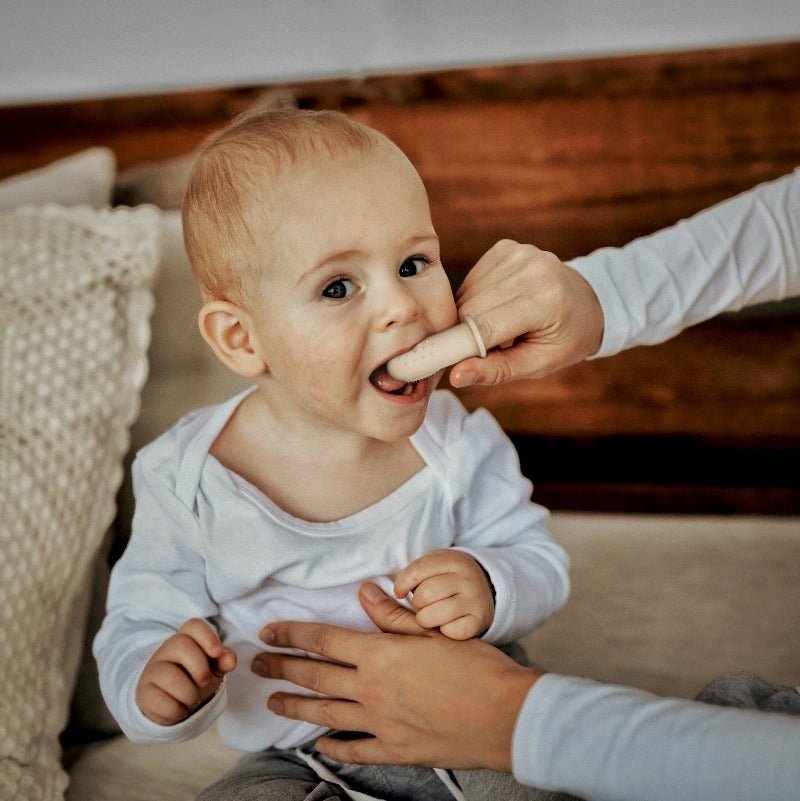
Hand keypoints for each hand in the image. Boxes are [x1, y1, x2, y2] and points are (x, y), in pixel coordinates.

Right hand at [135, 618, 236, 725]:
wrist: (173, 704)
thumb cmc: (196, 679)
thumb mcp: (214, 669)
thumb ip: (224, 660)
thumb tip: (230, 660)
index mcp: (186, 638)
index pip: (193, 625)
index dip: (207, 636)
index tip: (217, 652)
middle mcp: (166, 650)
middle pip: (181, 645)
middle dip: (200, 668)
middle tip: (204, 682)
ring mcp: (152, 670)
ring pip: (170, 676)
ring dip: (190, 694)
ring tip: (191, 698)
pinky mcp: (144, 692)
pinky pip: (163, 701)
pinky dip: (178, 710)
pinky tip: (178, 707)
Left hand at [252, 582, 540, 770]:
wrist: (505, 716)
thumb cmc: (475, 667)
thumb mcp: (433, 632)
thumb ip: (393, 615)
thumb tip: (364, 591)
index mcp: (380, 654)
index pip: (323, 639)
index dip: (292, 634)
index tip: (269, 631)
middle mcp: (372, 689)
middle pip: (315, 676)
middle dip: (282, 668)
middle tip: (257, 664)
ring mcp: (381, 722)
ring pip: (325, 713)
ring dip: (295, 707)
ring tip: (273, 702)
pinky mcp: (395, 749)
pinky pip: (355, 749)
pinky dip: (334, 747)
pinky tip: (320, 746)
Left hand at [394, 549, 493, 639]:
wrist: (485, 591)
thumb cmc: (446, 580)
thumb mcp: (431, 569)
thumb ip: (404, 580)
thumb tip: (364, 591)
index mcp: (454, 560)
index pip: (417, 571)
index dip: (401, 584)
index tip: (399, 592)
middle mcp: (468, 578)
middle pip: (424, 594)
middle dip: (416, 603)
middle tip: (423, 604)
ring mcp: (476, 600)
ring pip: (431, 615)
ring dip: (424, 619)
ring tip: (431, 615)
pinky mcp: (479, 621)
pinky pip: (448, 632)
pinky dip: (442, 632)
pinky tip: (446, 625)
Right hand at [450, 239, 603, 386]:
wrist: (587, 303)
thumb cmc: (564, 339)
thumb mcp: (538, 364)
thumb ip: (497, 370)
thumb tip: (456, 375)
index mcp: (547, 300)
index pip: (486, 326)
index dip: (460, 346)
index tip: (445, 362)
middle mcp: (534, 268)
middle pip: (471, 307)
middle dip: (465, 332)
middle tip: (478, 349)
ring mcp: (520, 253)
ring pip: (467, 293)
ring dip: (470, 315)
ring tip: (495, 326)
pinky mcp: (506, 247)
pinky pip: (472, 279)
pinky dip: (474, 297)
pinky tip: (495, 306)